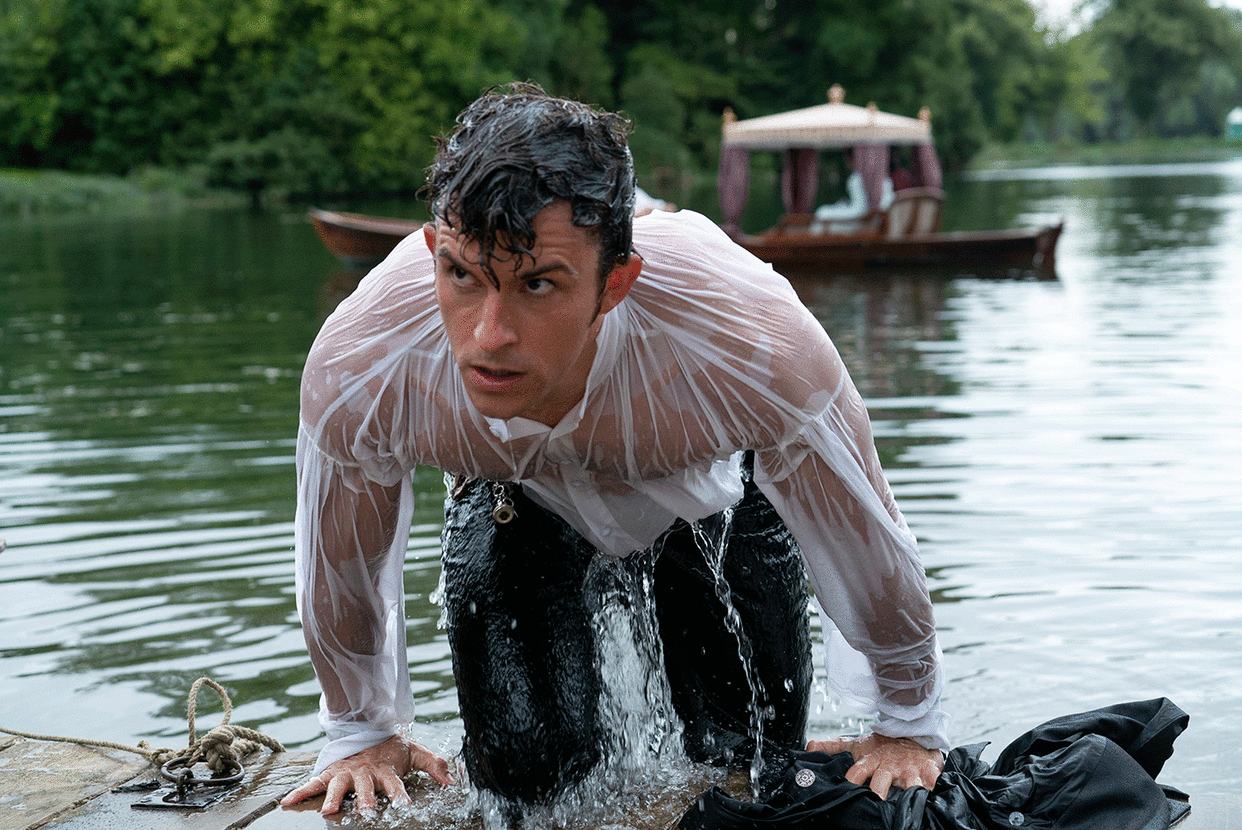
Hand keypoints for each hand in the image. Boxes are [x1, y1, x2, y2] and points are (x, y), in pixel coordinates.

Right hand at [280, 735, 453, 813]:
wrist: (366, 729)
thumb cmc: (391, 749)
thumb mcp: (415, 753)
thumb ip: (434, 765)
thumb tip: (452, 781)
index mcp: (385, 770)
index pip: (394, 783)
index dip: (399, 794)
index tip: (403, 805)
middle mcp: (364, 772)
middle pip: (365, 787)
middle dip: (365, 800)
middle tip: (366, 811)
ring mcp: (345, 772)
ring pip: (338, 786)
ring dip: (334, 798)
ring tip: (329, 812)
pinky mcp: (330, 773)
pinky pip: (313, 782)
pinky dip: (300, 792)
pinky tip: (287, 803)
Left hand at [806, 733, 942, 798]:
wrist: (913, 735)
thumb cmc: (883, 745)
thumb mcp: (857, 745)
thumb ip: (833, 747)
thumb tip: (809, 747)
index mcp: (871, 760)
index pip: (857, 772)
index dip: (852, 779)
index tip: (848, 788)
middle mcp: (889, 766)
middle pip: (881, 784)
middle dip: (878, 793)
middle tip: (876, 803)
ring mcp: (909, 770)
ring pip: (909, 786)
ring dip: (909, 794)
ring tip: (906, 807)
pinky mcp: (929, 772)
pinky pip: (934, 784)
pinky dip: (935, 791)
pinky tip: (933, 800)